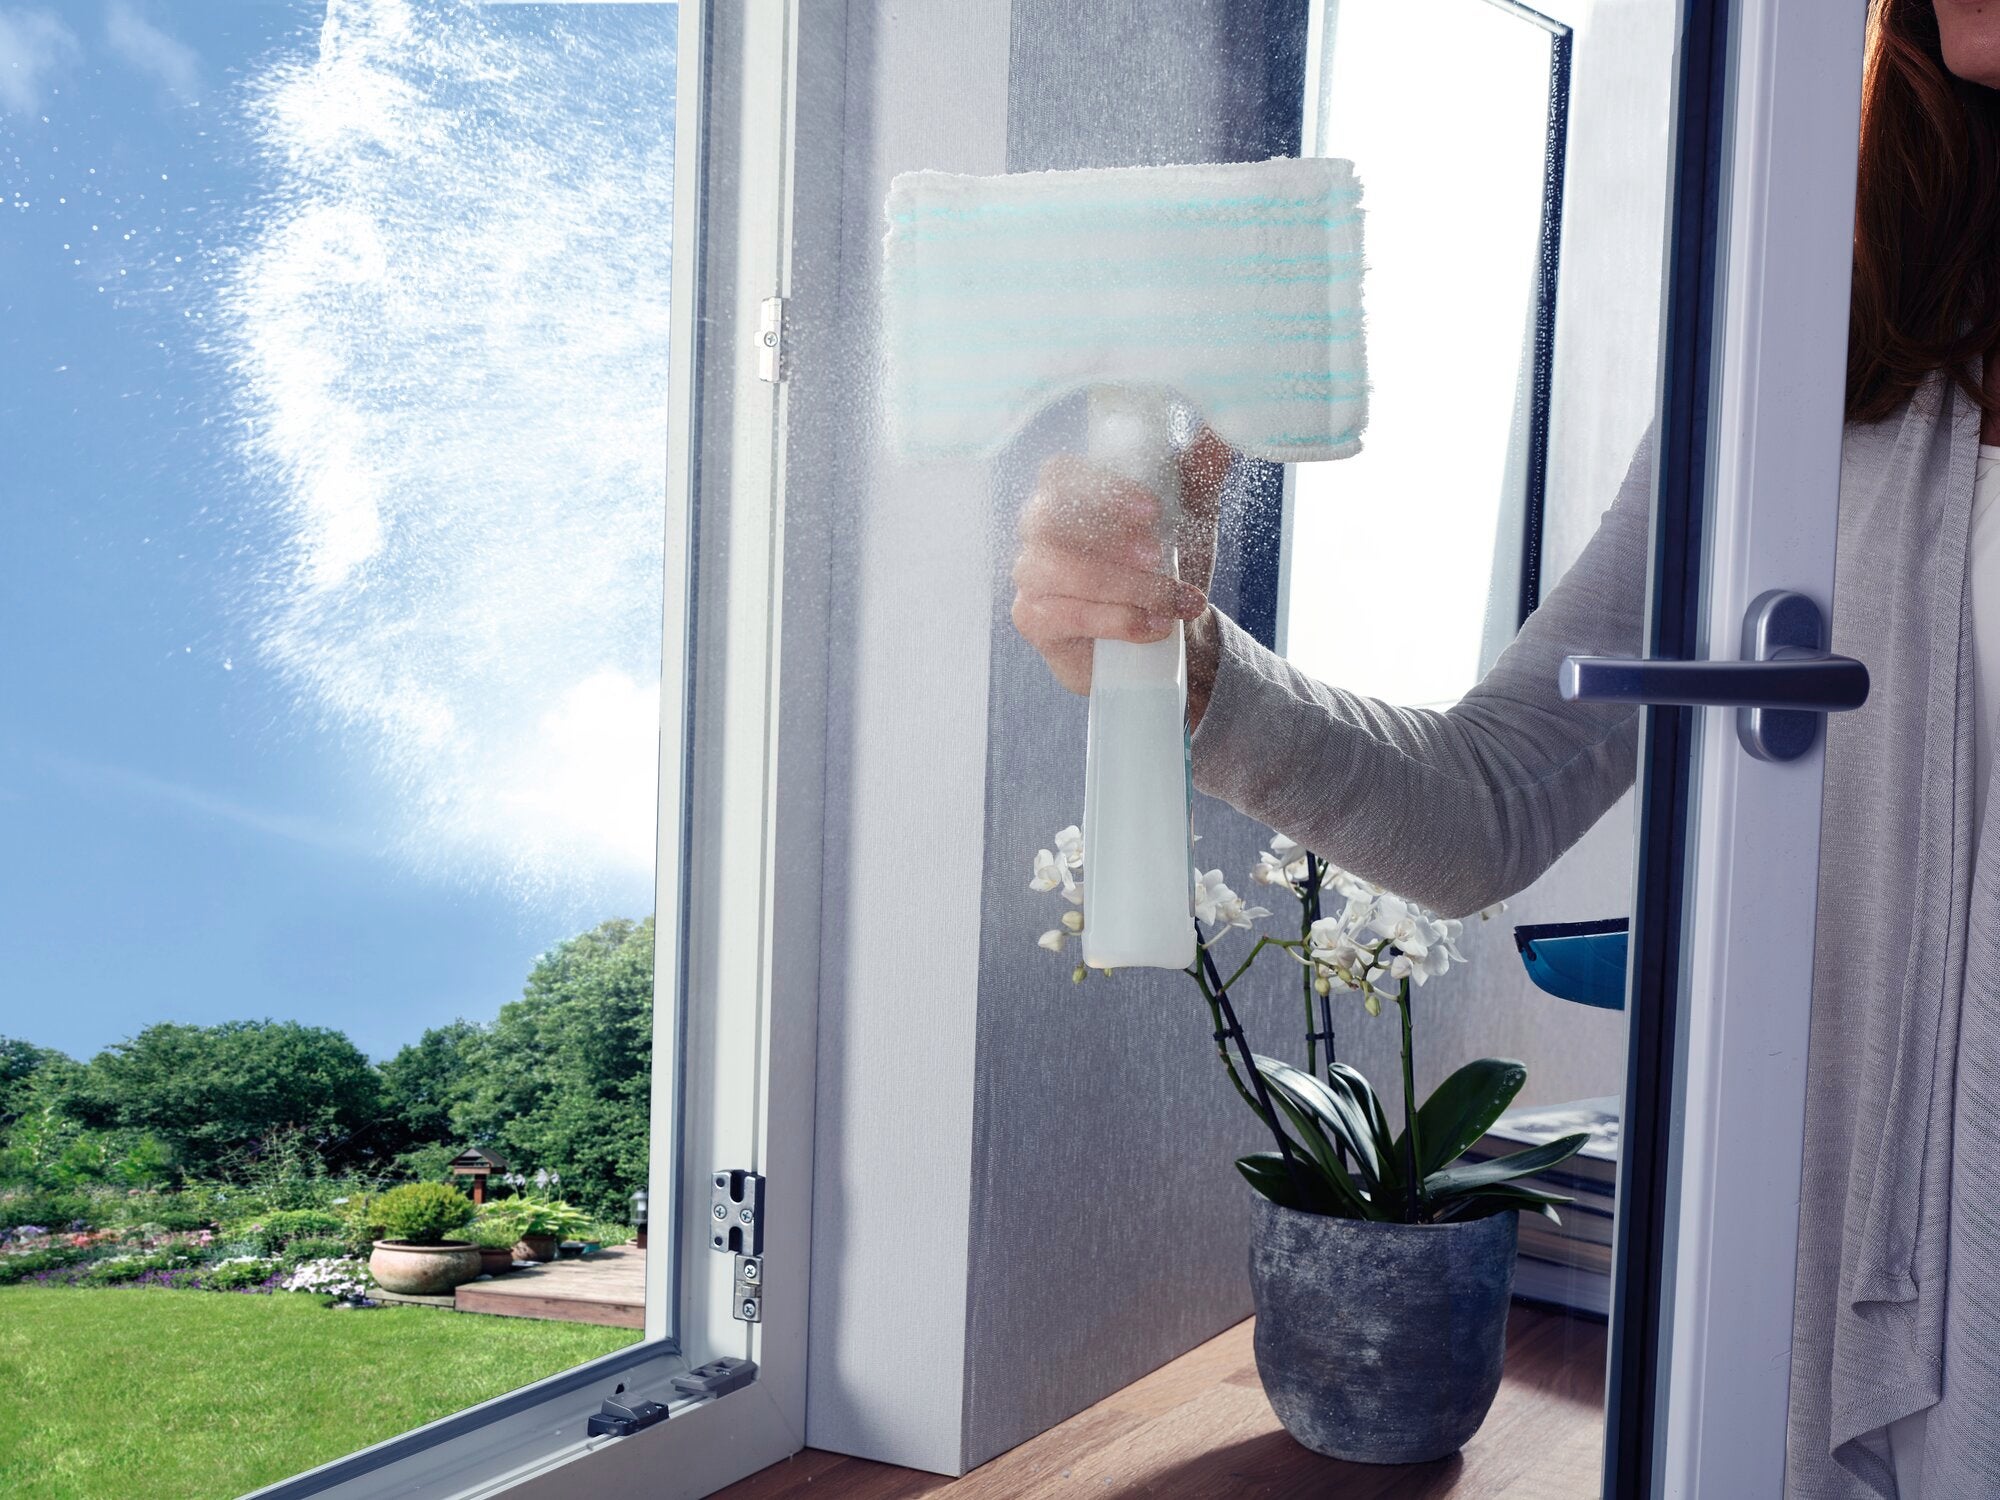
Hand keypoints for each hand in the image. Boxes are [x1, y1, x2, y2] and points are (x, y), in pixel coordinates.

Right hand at [1010, 428, 1232, 697]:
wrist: (1166, 633)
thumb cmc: (1168, 564)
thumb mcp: (1190, 515)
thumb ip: (1200, 470)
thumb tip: (1215, 433)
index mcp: (1068, 492)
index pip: (1060, 473)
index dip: (1102, 489)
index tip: (1152, 510)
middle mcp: (1037, 528)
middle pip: (1045, 519)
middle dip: (1106, 538)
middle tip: (1156, 555)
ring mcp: (1029, 574)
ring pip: (1057, 571)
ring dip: (1123, 586)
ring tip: (1169, 601)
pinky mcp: (1031, 619)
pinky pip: (1064, 616)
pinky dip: (1117, 621)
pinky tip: (1153, 626)